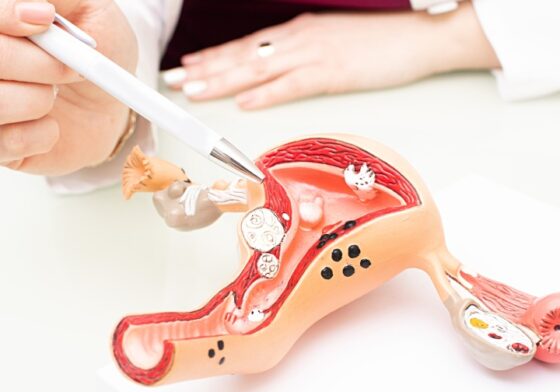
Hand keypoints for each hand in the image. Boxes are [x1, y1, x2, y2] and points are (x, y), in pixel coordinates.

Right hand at [0, 0, 137, 175]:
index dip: (7, 17)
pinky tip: (52, 125)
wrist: (116, 100)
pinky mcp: (0, 145)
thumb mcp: (91, 9)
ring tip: (56, 95)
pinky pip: (7, 143)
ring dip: (39, 100)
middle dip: (38, 64)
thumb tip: (35, 3)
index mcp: (1, 27)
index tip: (45, 19)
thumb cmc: (101, 50)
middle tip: (72, 69)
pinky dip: (41, 135)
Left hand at [169, 2, 498, 109]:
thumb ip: (303, 54)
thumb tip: (277, 68)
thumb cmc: (377, 42)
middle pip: (243, 56)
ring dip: (223, 81)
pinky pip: (293, 85)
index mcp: (298, 32)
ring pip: (259, 69)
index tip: (189, 65)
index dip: (214, 57)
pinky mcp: (333, 73)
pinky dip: (266, 94)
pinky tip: (245, 102)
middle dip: (205, 69)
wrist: (418, 37)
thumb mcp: (332, 42)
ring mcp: (314, 55)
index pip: (247, 45)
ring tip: (194, 90)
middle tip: (175, 80)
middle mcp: (299, 39)